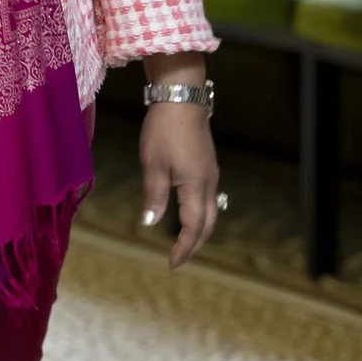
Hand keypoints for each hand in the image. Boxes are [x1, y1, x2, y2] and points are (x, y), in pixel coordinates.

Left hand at [138, 52, 220, 268]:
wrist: (182, 97)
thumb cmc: (164, 130)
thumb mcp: (153, 163)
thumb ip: (153, 195)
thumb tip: (150, 223)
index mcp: (195, 186)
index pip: (193, 227)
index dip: (183, 248)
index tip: (172, 263)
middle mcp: (209, 183)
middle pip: (208, 224)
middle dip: (195, 244)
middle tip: (179, 258)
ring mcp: (211, 173)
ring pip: (211, 211)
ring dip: (199, 230)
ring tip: (184, 241)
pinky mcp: (207, 165)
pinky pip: (209, 198)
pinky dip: (200, 214)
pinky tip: (188, 213)